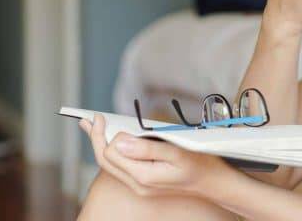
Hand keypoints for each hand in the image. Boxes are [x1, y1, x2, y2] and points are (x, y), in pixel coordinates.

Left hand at [79, 114, 229, 197]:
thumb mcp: (176, 152)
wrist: (213, 182)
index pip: (110, 154)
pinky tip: (110, 140)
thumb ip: (146, 148)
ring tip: (92, 127)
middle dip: (95, 138)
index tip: (100, 116)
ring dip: (101, 144)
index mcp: (143, 176)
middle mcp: (138, 184)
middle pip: (105, 160)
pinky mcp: (144, 181)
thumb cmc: (199, 163)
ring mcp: (140, 185)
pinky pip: (121, 166)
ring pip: (111, 164)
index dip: (102, 134)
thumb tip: (118, 141)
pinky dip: (112, 151)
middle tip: (87, 120)